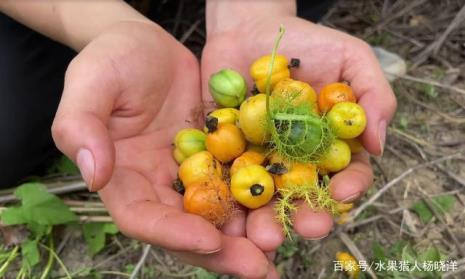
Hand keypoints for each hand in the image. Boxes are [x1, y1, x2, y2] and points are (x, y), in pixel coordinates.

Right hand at [52, 21, 273, 277]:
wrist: (147, 45)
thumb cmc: (112, 59)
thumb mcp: (90, 83)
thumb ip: (82, 126)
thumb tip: (97, 176)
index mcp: (123, 177)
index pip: (143, 217)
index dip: (174, 233)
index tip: (210, 240)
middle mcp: (158, 184)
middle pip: (187, 228)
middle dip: (221, 251)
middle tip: (258, 268)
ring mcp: (190, 173)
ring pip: (218, 213)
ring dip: (247, 235)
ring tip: (279, 247)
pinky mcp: (217, 156)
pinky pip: (238, 182)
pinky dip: (259, 199)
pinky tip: (287, 209)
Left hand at [202, 13, 396, 260]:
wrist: (251, 29)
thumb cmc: (307, 41)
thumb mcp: (351, 58)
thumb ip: (373, 94)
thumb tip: (379, 144)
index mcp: (329, 145)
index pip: (346, 174)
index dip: (349, 186)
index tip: (345, 193)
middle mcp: (296, 160)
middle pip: (303, 195)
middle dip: (307, 214)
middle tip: (307, 226)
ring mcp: (259, 160)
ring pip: (263, 197)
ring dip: (264, 219)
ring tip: (263, 234)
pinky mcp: (225, 154)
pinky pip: (224, 177)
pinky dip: (224, 196)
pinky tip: (224, 212)